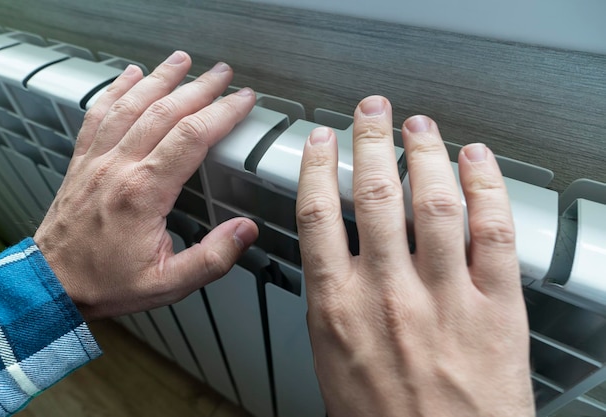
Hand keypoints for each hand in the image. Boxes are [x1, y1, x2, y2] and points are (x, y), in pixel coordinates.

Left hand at [34, 51, 258, 320]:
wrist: (52, 284)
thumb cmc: (106, 282)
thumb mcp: (168, 284)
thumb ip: (212, 258)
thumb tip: (246, 230)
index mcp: (144, 193)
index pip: (191, 137)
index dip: (221, 113)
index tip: (242, 100)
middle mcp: (119, 167)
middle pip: (165, 111)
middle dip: (199, 87)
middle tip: (222, 73)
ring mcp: (97, 160)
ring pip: (131, 104)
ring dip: (160, 78)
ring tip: (182, 61)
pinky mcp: (83, 161)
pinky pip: (98, 114)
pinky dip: (116, 89)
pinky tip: (129, 76)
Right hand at [296, 96, 533, 415]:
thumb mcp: (333, 363)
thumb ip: (333, 306)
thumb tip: (331, 265)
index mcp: (339, 309)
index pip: (320, 216)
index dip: (320, 167)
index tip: (322, 142)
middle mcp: (388, 294)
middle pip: (376, 195)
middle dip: (372, 141)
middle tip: (371, 113)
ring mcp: (444, 297)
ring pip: (434, 203)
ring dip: (426, 153)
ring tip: (420, 127)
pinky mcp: (495, 308)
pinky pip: (492, 233)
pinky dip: (486, 187)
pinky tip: (477, 162)